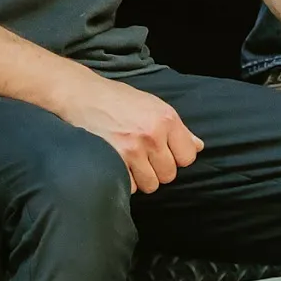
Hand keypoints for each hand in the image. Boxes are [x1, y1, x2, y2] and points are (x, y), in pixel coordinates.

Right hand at [53, 69, 203, 191]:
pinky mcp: (113, 162)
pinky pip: (129, 186)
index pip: (188, 156)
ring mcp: (132, 150)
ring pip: (150, 184)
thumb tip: (198, 147)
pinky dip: (124, 180)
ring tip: (130, 161)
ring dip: (141, 177)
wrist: (82, 95)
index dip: (177, 157)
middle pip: (169, 174)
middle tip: (143, 156)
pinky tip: (117, 164)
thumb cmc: (118, 100)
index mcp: (166, 119)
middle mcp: (152, 135)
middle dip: (158, 169)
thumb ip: (177, 128)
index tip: (165, 152)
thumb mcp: (153, 105)